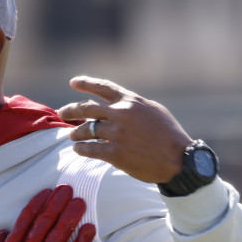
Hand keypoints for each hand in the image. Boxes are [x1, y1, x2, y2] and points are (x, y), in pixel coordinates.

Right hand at [0, 185, 95, 241]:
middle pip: (46, 222)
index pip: (26, 220)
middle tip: (68, 189)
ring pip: (59, 234)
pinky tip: (89, 229)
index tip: (46, 192)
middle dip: (57, 203)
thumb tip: (2, 233)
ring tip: (80, 202)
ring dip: (70, 216)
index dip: (37, 204)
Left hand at [57, 76, 192, 183]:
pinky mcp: (115, 153)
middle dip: (70, 110)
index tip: (73, 82)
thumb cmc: (169, 135)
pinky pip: (89, 149)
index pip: (102, 87)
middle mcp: (121, 114)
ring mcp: (117, 133)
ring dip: (76, 133)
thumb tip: (116, 104)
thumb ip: (133, 105)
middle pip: (86, 108)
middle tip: (62, 112)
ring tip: (73, 136)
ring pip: (85, 130)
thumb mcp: (153, 110)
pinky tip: (78, 149)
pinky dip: (81, 149)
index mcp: (130, 101)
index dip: (86, 83)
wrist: (179, 159)